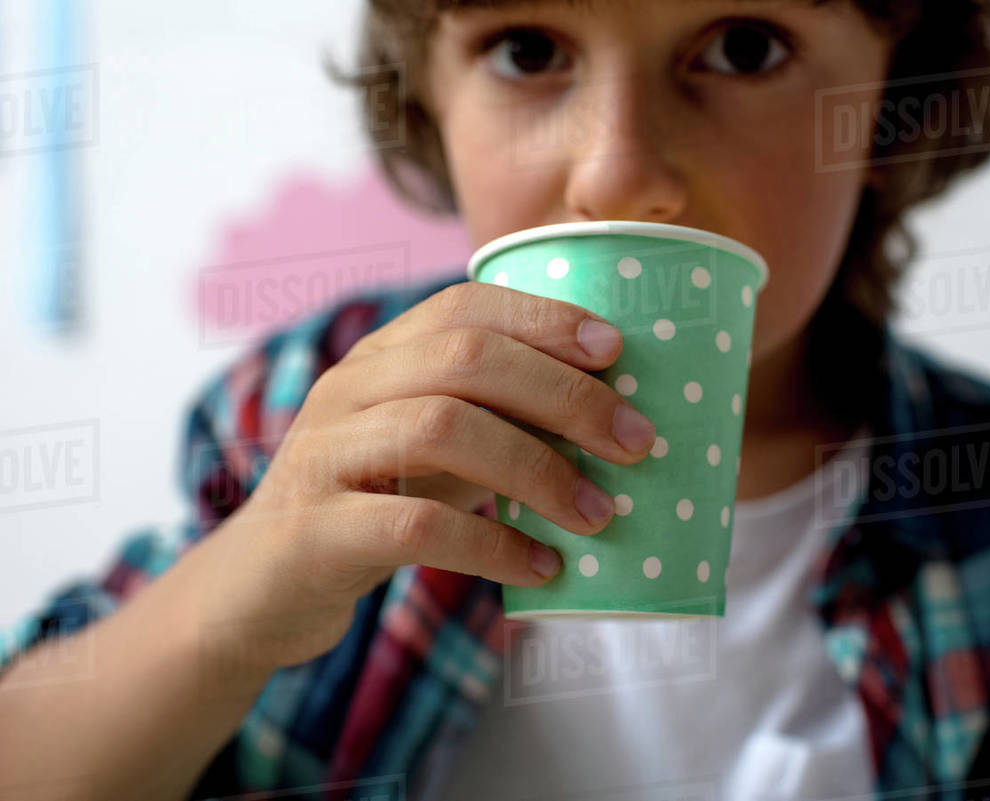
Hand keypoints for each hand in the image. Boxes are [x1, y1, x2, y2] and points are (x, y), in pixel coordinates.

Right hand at [200, 282, 657, 669]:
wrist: (261, 590)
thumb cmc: (371, 507)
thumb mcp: (432, 450)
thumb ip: (497, 419)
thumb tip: (613, 418)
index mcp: (379, 359)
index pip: (463, 306)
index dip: (545, 318)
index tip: (617, 350)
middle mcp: (347, 390)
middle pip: (464, 359)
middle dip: (563, 394)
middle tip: (635, 441)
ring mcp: (325, 456)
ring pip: (440, 429)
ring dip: (537, 470)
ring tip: (599, 514)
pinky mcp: (316, 531)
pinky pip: (417, 525)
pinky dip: (494, 545)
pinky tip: (543, 567)